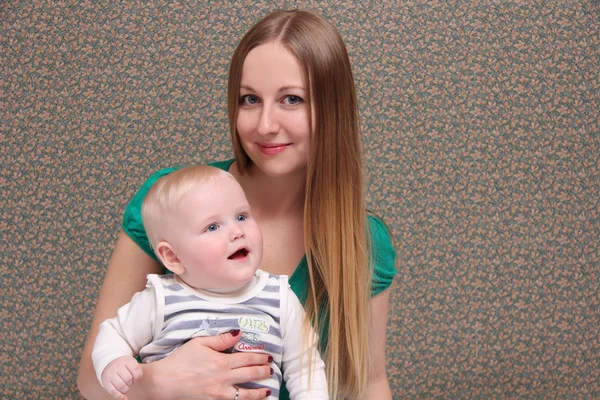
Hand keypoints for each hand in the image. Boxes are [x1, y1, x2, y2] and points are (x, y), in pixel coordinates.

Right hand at [101, 356, 142, 399]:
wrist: (108, 362)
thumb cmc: (123, 365)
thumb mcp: (131, 362)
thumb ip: (137, 370)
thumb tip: (137, 380)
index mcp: (125, 361)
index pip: (135, 369)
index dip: (138, 376)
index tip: (136, 378)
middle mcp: (117, 367)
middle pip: (128, 378)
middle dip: (131, 382)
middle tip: (129, 381)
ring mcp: (110, 374)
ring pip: (121, 385)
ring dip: (126, 389)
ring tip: (126, 387)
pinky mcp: (106, 382)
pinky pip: (113, 391)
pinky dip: (120, 396)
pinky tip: (124, 398)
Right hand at [144, 330, 272, 399]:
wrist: (164, 382)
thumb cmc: (180, 361)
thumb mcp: (199, 343)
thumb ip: (220, 339)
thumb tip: (238, 333)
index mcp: (221, 362)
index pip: (247, 359)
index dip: (260, 358)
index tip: (268, 357)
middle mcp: (223, 379)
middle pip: (250, 375)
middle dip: (263, 372)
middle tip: (271, 370)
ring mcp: (219, 394)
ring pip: (245, 395)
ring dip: (259, 392)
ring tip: (268, 390)